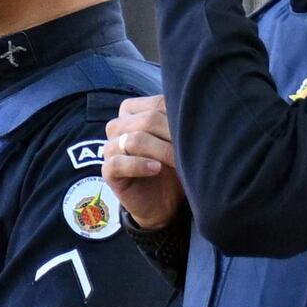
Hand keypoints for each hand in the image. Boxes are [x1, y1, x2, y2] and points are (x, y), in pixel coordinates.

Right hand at [98, 94, 182, 231]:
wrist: (164, 202)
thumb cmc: (172, 166)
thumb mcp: (177, 141)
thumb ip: (178, 123)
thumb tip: (194, 111)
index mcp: (133, 112)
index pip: (155, 104)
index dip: (175, 115)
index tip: (197, 129)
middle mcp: (119, 127)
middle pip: (145, 120)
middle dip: (170, 133)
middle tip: (192, 146)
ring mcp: (111, 149)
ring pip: (132, 140)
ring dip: (159, 149)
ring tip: (177, 159)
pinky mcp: (108, 171)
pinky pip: (118, 163)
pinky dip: (139, 165)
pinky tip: (156, 169)